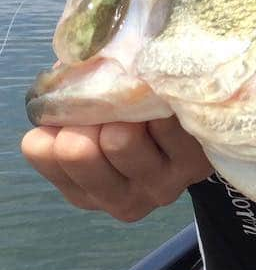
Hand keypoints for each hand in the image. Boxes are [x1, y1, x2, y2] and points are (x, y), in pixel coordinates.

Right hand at [21, 117, 211, 222]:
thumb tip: (65, 71)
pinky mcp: (191, 167)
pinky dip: (160, 102)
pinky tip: (166, 103)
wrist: (201, 127)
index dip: (56, 120)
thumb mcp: (96, 116)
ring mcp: (157, 187)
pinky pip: (162, 123)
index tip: (79, 110)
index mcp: (83, 189)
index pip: (41, 149)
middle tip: (112, 102)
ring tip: (141, 103)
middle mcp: (117, 199)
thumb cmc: (138, 118)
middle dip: (90, 113)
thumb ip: (72, 98)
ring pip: (119, 138)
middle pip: (77, 150)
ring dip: (126, 109)